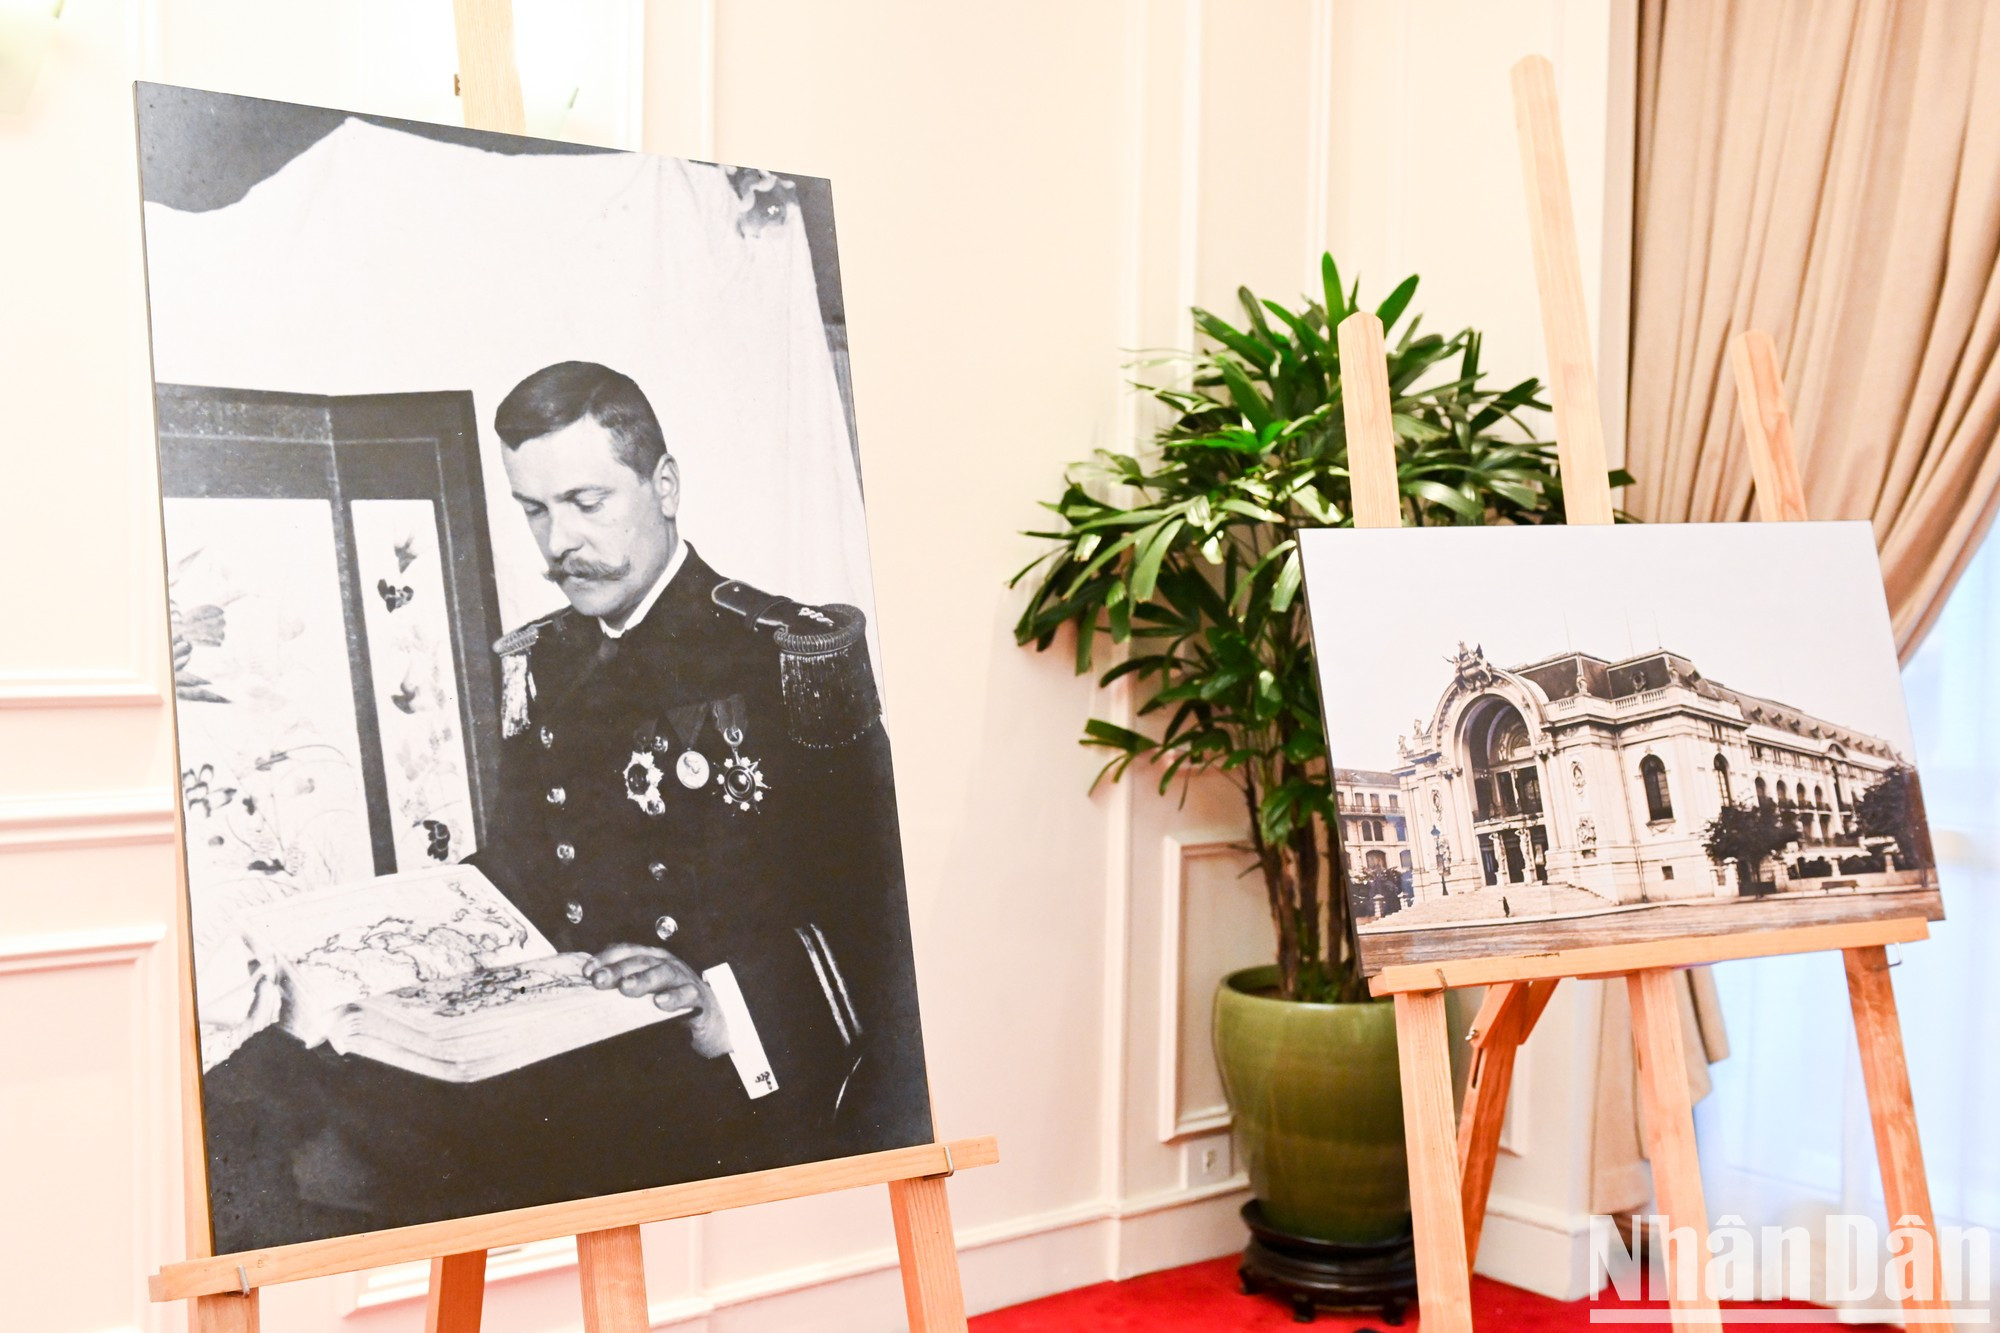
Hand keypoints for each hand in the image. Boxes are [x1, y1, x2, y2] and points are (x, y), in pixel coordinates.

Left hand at [584, 943, 731, 1058]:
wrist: (708, 1018)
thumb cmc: (669, 1002)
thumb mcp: (644, 993)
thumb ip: (622, 990)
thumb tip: (592, 991)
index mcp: (651, 959)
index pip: (626, 951)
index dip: (606, 958)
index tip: (587, 971)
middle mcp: (666, 964)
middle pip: (641, 961)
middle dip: (618, 969)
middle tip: (600, 980)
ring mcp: (683, 979)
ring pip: (663, 973)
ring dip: (644, 979)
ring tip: (626, 987)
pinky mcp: (699, 998)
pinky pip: (687, 995)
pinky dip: (674, 998)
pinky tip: (660, 1002)